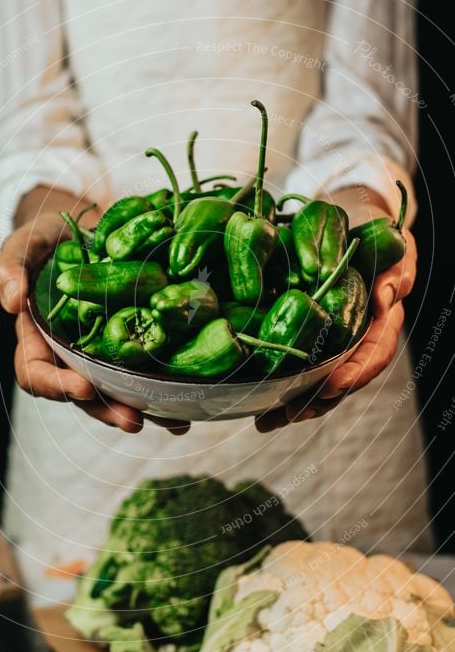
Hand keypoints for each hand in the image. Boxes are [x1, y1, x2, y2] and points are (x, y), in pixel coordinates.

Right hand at [0, 193, 189, 434]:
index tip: (84, 387)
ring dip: (144, 410)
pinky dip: (167, 391)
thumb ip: (10, 266)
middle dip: (108, 410)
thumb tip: (11, 301)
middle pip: (84, 395)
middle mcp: (71, 354)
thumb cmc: (49, 240)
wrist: (86, 228)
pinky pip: (147, 373)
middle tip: (133, 420)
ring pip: (120, 391)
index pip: (37, 373)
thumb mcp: (26, 244)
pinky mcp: (134, 345)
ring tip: (172, 423)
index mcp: (38, 338)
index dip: (57, 386)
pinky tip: (192, 404)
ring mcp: (104, 353)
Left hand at [255, 202, 416, 432]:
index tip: (333, 384)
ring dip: (293, 406)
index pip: (374, 354)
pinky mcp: (311, 343)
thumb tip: (383, 300)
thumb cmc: (379, 242)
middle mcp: (360, 341)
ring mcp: (335, 346)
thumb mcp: (394, 251)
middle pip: (342, 381)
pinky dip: (280, 390)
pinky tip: (258, 406)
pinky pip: (298, 370)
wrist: (359, 230)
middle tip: (290, 414)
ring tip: (266, 421)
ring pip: (318, 384)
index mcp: (383, 324)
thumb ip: (394, 275)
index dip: (356, 372)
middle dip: (316, 402)